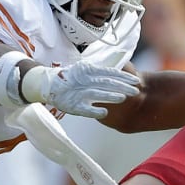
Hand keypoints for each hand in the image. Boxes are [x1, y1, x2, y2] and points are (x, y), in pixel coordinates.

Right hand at [22, 61, 140, 119]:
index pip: (110, 72)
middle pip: (106, 82)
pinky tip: (105, 113)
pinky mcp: (72, 104)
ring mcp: (78, 92)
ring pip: (96, 93)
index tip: (136, 81)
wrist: (48, 84)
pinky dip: (94, 111)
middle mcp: (84, 80)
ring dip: (110, 96)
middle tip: (136, 91)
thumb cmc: (71, 77)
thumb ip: (100, 72)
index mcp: (89, 70)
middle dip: (122, 87)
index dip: (124, 77)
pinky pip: (85, 109)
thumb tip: (120, 72)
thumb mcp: (85, 70)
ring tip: (123, 98)